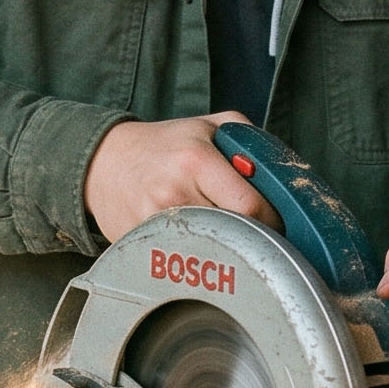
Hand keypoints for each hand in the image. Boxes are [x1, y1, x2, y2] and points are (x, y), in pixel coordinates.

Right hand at [83, 112, 280, 244]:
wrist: (106, 162)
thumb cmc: (164, 145)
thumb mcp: (209, 125)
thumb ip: (249, 142)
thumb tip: (282, 176)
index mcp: (195, 160)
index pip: (250, 206)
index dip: (272, 219)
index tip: (276, 222)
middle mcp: (174, 192)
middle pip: (233, 234)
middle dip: (251, 236)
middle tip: (256, 233)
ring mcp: (154, 223)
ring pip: (210, 254)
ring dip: (225, 250)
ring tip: (224, 236)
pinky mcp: (141, 245)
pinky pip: (183, 262)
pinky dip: (197, 258)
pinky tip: (196, 242)